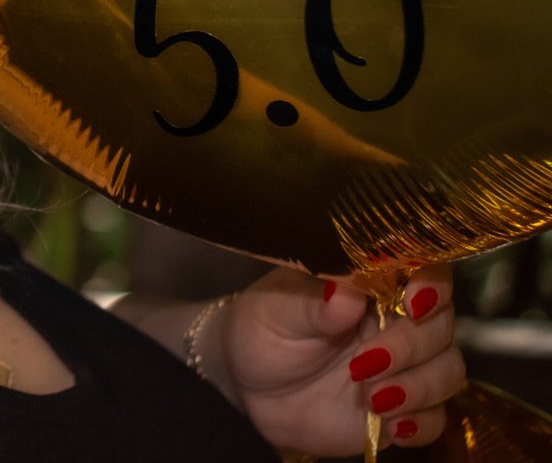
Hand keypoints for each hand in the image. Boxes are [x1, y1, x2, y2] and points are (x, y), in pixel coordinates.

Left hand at [207, 265, 464, 456]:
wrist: (250, 388)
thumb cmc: (262, 332)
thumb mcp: (274, 312)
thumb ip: (312, 303)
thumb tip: (345, 293)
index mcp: (370, 284)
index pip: (422, 271)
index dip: (430, 284)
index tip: (413, 302)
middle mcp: (396, 321)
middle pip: (440, 325)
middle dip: (411, 346)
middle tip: (363, 364)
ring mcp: (404, 366)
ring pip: (448, 371)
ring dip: (419, 387)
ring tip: (371, 399)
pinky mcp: (403, 408)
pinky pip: (436, 418)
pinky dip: (422, 423)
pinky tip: (392, 427)